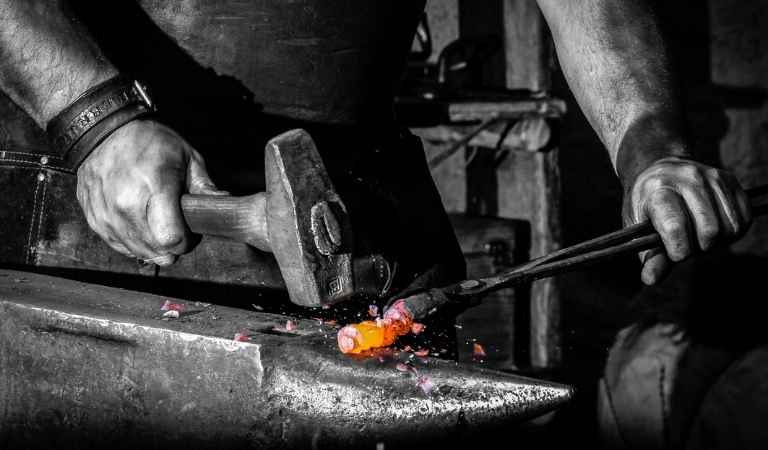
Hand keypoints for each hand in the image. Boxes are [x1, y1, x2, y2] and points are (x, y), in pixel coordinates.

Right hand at [76, 119, 224, 264]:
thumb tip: (225, 206)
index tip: (190, 232)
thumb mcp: (188, 157)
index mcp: (154, 186)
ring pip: (138, 252)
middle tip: (176, 225)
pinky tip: (140, 223)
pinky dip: (134, 241)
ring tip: (157, 221)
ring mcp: (107, 214)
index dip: (186, 242)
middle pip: (157, 251)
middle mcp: (126, 204)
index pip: (171, 238)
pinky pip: (120, 246)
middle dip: (172, 245)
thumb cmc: (149, 143)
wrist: (104, 132)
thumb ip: (206, 188)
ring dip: (153, 245)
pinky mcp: (95, 220)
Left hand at [623, 156, 751, 284]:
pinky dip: (732, 232)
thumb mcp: (638, 227)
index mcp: (658, 189)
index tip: (674, 253)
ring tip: (699, 236)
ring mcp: (712, 177)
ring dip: (717, 242)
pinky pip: (744, 218)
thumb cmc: (646, 204)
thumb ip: (649, 255)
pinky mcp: (730, 180)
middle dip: (699, 248)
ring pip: (730, 227)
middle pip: (710, 231)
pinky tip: (714, 229)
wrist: (659, 169)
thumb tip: (651, 280)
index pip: (676, 227)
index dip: (678, 250)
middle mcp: (687, 178)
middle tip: (687, 243)